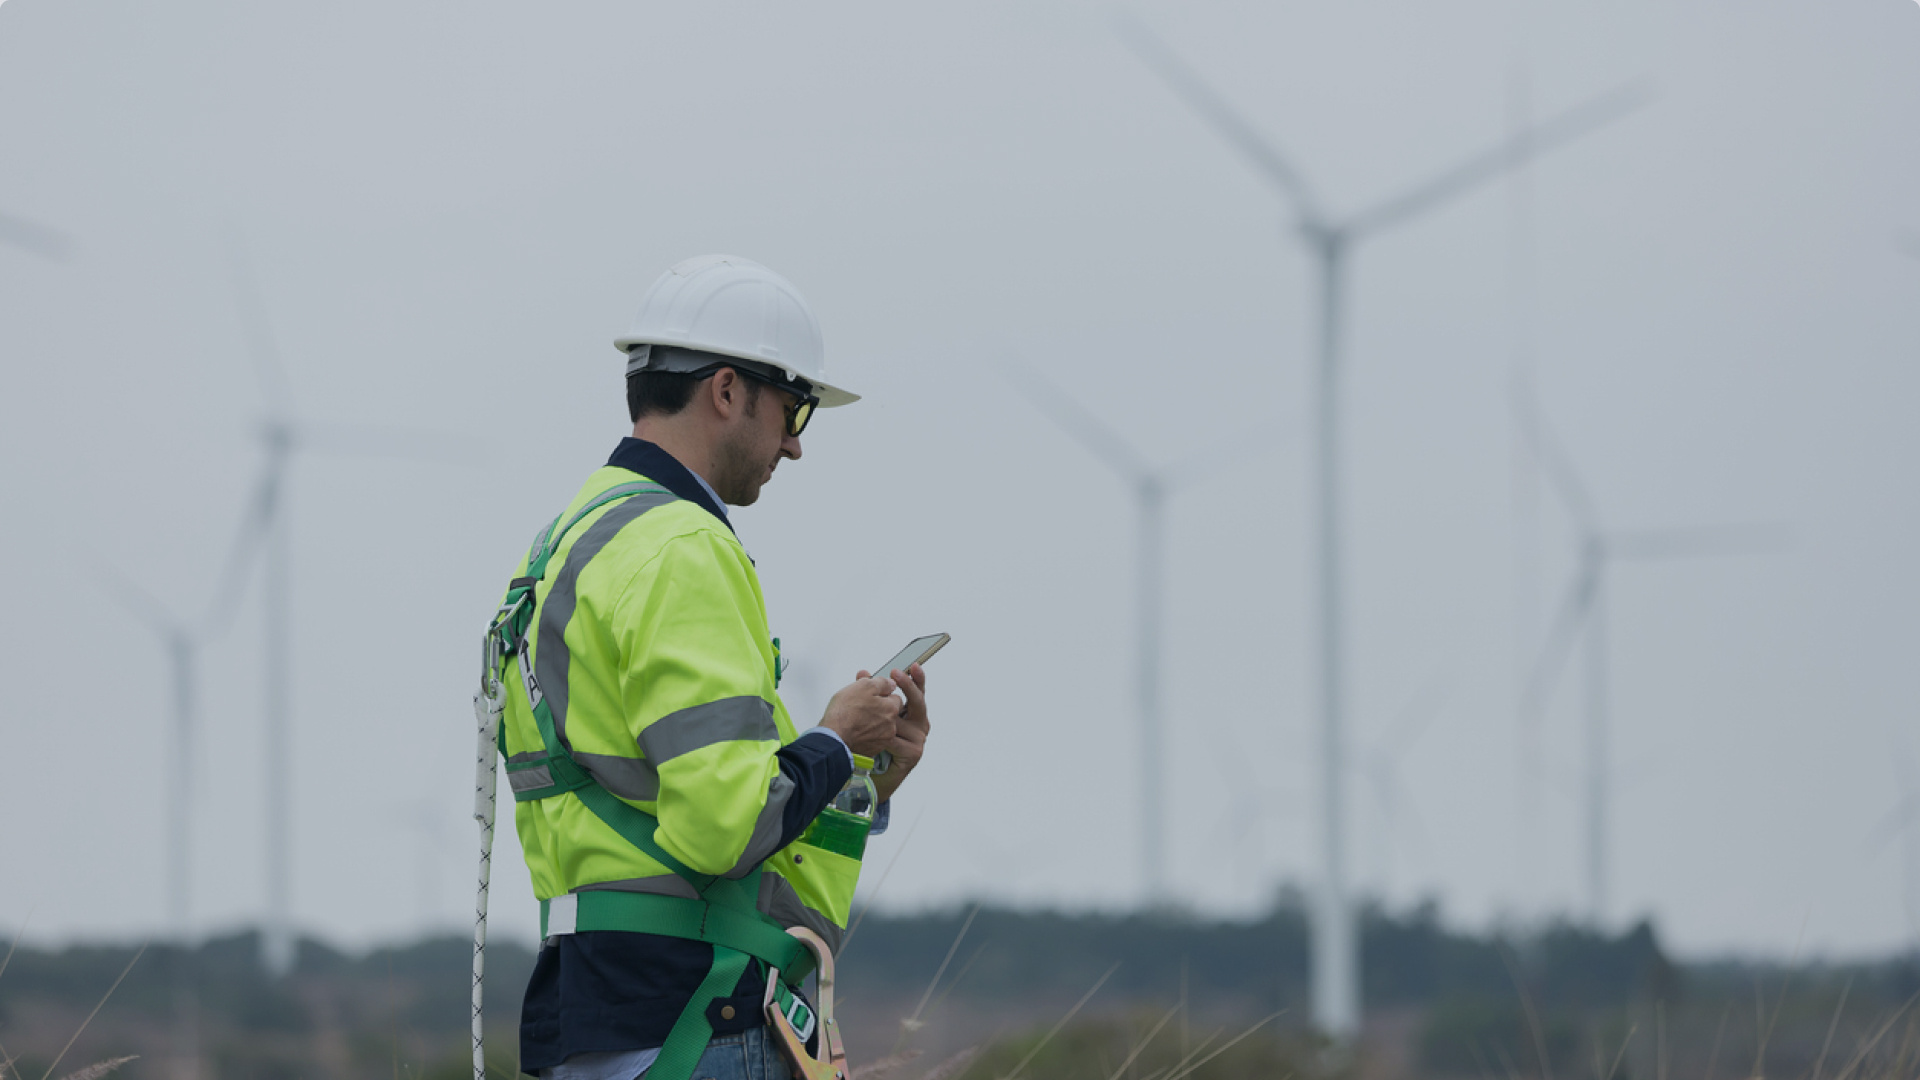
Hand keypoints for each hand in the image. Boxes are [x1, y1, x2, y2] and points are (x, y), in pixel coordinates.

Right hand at [819, 673, 899, 758]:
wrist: (834, 736)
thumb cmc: (845, 712)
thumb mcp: (864, 686)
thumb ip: (881, 683)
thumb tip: (890, 683)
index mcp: (891, 709)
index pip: (894, 698)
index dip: (882, 695)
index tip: (872, 696)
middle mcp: (891, 726)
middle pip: (888, 713)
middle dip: (878, 709)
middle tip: (862, 706)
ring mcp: (883, 739)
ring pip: (881, 726)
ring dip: (873, 722)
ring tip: (857, 719)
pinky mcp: (873, 749)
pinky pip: (874, 739)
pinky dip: (867, 734)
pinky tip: (856, 730)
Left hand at [874, 663, 928, 803]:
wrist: (867, 771)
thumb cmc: (869, 741)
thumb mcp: (867, 712)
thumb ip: (868, 693)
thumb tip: (863, 673)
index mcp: (911, 713)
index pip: (917, 691)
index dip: (916, 678)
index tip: (913, 665)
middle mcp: (919, 724)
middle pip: (917, 701)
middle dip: (908, 686)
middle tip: (895, 674)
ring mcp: (918, 739)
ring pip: (901, 721)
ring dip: (884, 721)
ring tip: (868, 722)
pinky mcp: (913, 753)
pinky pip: (895, 740)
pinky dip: (882, 740)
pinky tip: (874, 741)